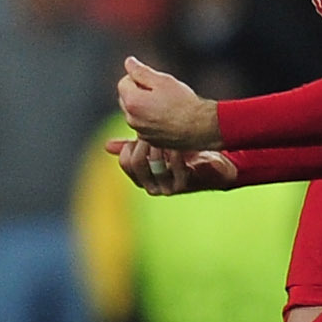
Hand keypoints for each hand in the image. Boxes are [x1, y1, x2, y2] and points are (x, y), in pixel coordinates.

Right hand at [107, 134, 240, 194]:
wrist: (215, 164)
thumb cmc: (186, 154)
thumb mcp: (157, 146)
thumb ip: (133, 146)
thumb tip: (107, 146)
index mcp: (142, 178)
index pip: (125, 162)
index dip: (133, 144)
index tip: (145, 133)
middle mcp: (152, 186)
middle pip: (135, 163)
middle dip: (145, 143)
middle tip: (156, 133)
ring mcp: (167, 188)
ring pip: (153, 165)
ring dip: (161, 147)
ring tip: (169, 138)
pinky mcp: (183, 186)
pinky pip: (174, 168)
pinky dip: (176, 154)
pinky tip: (181, 146)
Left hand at [116, 54, 219, 150]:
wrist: (201, 128)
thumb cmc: (184, 103)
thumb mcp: (163, 81)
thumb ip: (141, 71)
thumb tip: (128, 62)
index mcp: (132, 102)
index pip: (124, 82)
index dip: (139, 77)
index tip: (155, 81)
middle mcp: (132, 119)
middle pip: (127, 98)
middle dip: (139, 92)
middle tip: (161, 92)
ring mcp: (140, 131)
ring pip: (135, 112)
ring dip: (145, 106)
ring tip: (166, 105)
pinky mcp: (149, 140)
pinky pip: (144, 125)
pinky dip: (151, 119)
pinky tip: (168, 117)